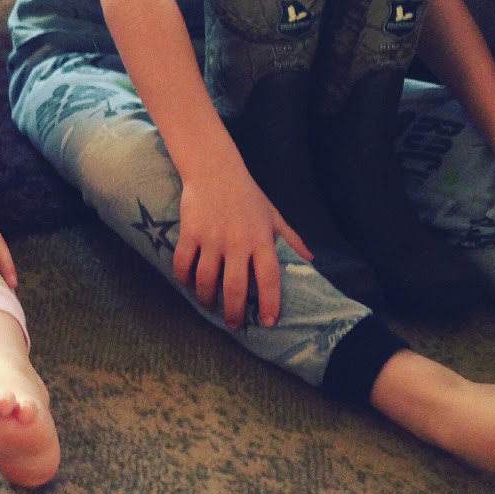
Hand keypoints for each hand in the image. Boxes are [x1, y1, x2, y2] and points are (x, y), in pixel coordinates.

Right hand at [173, 169, 309, 329]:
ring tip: (209, 305)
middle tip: (233, 324)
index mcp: (261, 240)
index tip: (268, 322)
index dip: (270, 303)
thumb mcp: (273, 215)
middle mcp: (237, 242)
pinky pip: (183, 263)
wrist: (214, 169)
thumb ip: (291, 238)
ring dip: (207, 298)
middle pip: (235, 288)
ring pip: (206, 280)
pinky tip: (189, 283)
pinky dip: (184, 278)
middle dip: (234, 312)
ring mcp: (212, 238)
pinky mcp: (190, 233)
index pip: (269, 278)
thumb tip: (311, 260)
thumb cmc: (247, 194)